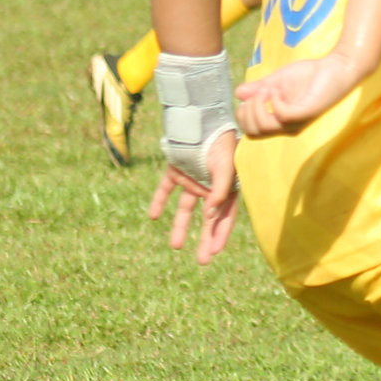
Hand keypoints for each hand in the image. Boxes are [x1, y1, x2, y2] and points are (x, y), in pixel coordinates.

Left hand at [147, 130, 239, 264]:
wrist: (202, 118)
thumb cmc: (221, 142)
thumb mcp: (226, 167)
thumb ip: (220, 191)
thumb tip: (210, 215)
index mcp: (227, 188)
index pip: (225, 217)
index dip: (220, 235)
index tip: (213, 252)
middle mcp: (210, 187)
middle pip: (208, 218)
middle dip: (205, 239)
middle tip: (202, 261)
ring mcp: (192, 180)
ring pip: (186, 208)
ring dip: (181, 226)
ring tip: (175, 246)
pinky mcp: (175, 171)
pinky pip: (166, 189)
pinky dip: (159, 201)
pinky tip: (153, 216)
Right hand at [234, 51, 363, 138]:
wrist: (336, 67)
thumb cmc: (310, 75)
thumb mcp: (277, 80)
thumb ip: (258, 88)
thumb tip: (238, 93)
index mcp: (280, 121)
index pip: (251, 132)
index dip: (243, 116)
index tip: (251, 96)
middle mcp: (288, 126)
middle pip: (253, 133)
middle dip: (247, 112)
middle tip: (257, 93)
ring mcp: (297, 122)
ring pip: (265, 127)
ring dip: (258, 106)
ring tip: (267, 91)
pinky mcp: (307, 113)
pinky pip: (282, 116)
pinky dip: (274, 102)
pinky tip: (278, 91)